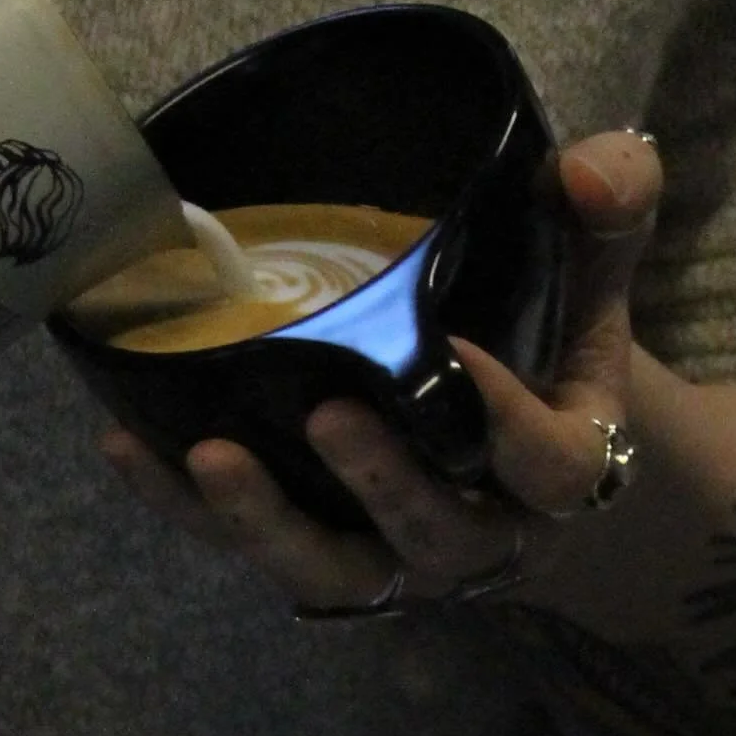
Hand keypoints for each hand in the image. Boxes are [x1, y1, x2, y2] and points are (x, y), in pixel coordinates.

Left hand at [100, 129, 663, 612]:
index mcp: (565, 467)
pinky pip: (253, 548)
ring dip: (267, 522)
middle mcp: (481, 531)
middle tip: (327, 415)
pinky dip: (185, 509)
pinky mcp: (324, 554)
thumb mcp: (596, 280)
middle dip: (382, 482)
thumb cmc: (552, 351)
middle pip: (435, 533)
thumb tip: (582, 167)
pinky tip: (126, 445)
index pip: (551, 466)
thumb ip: (609, 212)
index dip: (511, 421)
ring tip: (208, 456)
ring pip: (334, 568)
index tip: (463, 352)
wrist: (534, 466)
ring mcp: (394, 555)